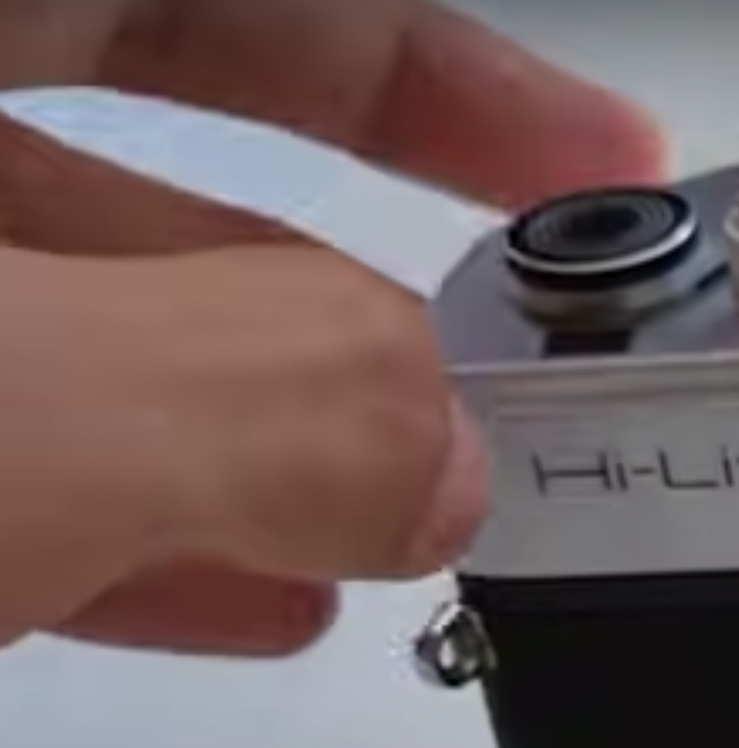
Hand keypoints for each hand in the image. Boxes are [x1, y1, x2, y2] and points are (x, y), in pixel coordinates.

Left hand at [0, 1, 661, 655]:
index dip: (444, 78)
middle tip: (511, 398)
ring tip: (403, 540)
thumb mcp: (16, 409)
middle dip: (355, 291)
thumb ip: (260, 410)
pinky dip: (105, 499)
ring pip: (75, 305)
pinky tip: (226, 596)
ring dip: (253, 430)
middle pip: (167, 139)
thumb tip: (435, 457)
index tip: (597, 171)